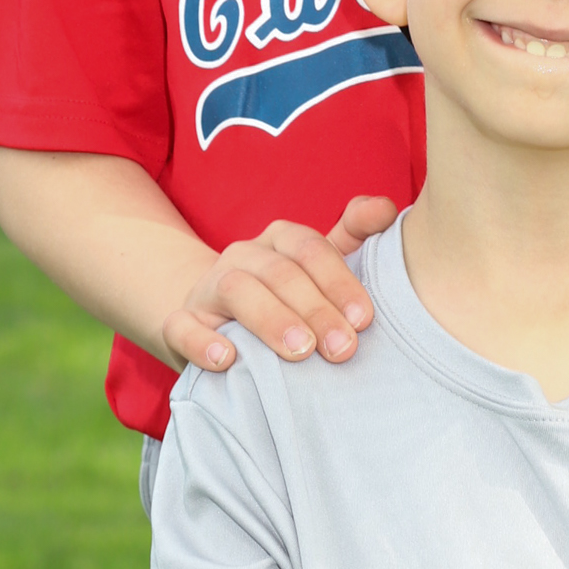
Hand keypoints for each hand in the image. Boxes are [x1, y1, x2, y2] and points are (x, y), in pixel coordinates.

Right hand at [160, 197, 396, 373]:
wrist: (218, 322)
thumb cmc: (287, 298)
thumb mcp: (321, 267)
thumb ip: (355, 236)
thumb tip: (388, 209)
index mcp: (281, 239)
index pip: (312, 249)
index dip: (339, 280)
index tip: (364, 318)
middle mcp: (244, 256)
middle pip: (280, 272)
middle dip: (316, 309)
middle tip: (343, 348)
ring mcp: (208, 288)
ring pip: (236, 290)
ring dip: (271, 320)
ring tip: (300, 351)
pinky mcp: (180, 322)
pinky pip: (183, 326)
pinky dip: (202, 342)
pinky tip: (226, 360)